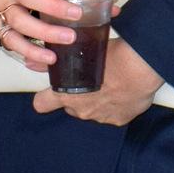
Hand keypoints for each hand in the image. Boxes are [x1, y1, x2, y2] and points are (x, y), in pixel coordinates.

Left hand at [34, 36, 162, 126]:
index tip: (51, 92)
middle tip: (89, 80)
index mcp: (67, 95)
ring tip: (109, 83)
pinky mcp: (118, 120)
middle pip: (71, 106)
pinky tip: (122, 91)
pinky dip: (115, 106)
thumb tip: (32, 62)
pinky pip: (112, 114)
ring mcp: (100, 118)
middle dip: (77, 97)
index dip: (45, 98)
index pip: (41, 104)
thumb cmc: (112, 58)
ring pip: (92, 111)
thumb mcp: (80, 52)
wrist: (140, 68)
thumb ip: (56, 61)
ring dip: (97, 101)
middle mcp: (81, 110)